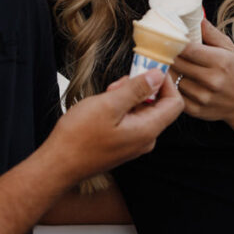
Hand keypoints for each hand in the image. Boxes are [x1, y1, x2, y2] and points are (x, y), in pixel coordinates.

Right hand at [48, 71, 182, 182]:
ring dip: (128, 96)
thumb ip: (137, 89)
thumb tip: (158, 75)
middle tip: (117, 83)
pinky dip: (120, 107)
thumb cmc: (80, 136)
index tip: (148, 69)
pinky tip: (102, 105)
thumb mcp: (109, 105)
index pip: (175, 102)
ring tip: (106, 94)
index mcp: (147, 130)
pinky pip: (130, 119)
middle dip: (141, 88)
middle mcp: (145, 139)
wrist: (58, 164)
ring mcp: (133, 143)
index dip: (165, 82)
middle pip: (157, 104)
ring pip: (141, 110)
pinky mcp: (122, 143)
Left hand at [170, 18, 233, 124]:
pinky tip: (168, 79)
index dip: (174, 41)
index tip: (165, 36)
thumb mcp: (228, 48)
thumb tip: (195, 16)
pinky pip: (174, 95)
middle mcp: (212, 80)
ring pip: (173, 79)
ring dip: (166, 70)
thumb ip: (210, 32)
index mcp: (219, 61)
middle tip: (158, 47)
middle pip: (177, 63)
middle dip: (166, 54)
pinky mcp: (195, 110)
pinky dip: (169, 87)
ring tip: (162, 62)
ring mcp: (203, 96)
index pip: (188, 49)